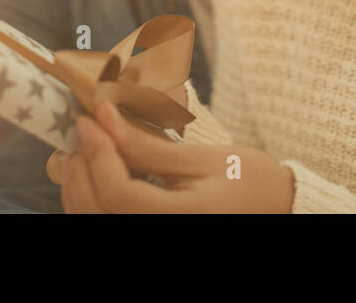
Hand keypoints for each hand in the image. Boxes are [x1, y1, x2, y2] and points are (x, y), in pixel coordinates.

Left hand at [45, 100, 294, 212]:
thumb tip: (105, 118)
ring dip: (78, 182)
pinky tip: (95, 169)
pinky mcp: (148, 232)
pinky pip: (103, 221)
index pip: (118, 194)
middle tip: (84, 126)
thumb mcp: (202, 159)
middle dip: (81, 165)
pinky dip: (89, 197)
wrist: (277, 208)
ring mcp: (151, 238)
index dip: (97, 154)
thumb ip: (149, 146)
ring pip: (90, 219)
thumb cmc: (248, 181)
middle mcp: (159, 234)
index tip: (90, 117)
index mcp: (179, 220)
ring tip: (86, 144)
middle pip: (96, 211)